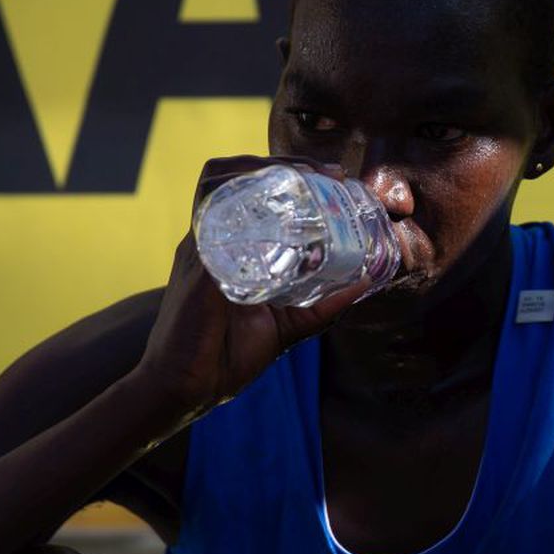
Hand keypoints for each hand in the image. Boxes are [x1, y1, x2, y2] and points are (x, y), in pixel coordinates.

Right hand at [135, 156, 365, 417]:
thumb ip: (323, 304)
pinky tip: (276, 211)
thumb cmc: (228, 355)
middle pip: (229, 174)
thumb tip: (365, 283)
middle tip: (322, 172)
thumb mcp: (288, 323)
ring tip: (301, 177)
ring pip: (217, 186)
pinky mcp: (197, 271)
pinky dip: (242, 211)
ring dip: (257, 171)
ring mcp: (200, 250)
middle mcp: (209, 239)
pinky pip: (213, 226)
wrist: (189, 390)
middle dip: (276, 162)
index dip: (283, 170)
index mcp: (227, 245)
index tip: (329, 174)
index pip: (245, 186)